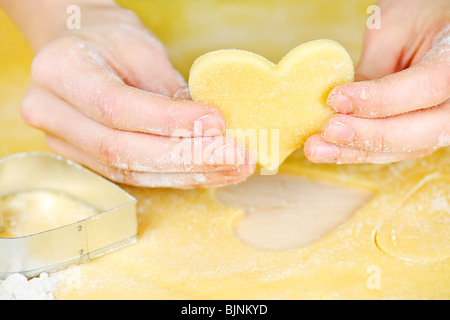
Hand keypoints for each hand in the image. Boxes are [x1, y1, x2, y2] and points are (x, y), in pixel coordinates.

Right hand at [18, 3, 253, 187]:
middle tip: (237, 158)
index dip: (169, 121)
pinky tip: (209, 174)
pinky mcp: (85, 159)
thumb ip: (169, 92)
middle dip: (187, 158)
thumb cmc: (110, 40)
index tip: (217, 123)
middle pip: (122, 150)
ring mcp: (64, 143)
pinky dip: (174, 176)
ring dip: (187, 174)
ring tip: (232, 169)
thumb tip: (211, 130)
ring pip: (130, 172)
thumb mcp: (142, 50)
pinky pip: (132, 176)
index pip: (116, 107)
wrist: (78, 48)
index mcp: (60, 72)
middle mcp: (52, 113)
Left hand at [304, 0, 449, 163]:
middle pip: (422, 131)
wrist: (435, 27)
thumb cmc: (417, 17)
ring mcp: (444, 120)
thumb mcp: (394, 29)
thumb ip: (372, 69)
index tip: (337, 98)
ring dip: (356, 151)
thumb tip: (337, 106)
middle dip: (368, 135)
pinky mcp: (423, 132)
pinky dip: (359, 151)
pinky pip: (395, 149)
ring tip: (318, 148)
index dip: (380, 99)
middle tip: (328, 130)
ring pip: (406, 148)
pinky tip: (329, 149)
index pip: (427, 87)